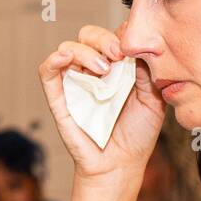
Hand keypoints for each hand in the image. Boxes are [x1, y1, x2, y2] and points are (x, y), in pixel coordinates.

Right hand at [38, 24, 165, 181]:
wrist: (120, 165)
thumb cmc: (137, 134)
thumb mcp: (152, 99)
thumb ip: (147, 72)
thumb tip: (140, 45)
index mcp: (116, 67)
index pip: (112, 36)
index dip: (121, 35)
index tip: (135, 48)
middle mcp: (93, 70)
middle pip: (88, 36)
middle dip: (103, 39)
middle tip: (117, 54)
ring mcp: (74, 82)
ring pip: (68, 48)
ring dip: (85, 51)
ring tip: (103, 70)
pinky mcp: (58, 97)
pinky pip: (47, 71)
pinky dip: (53, 59)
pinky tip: (65, 57)